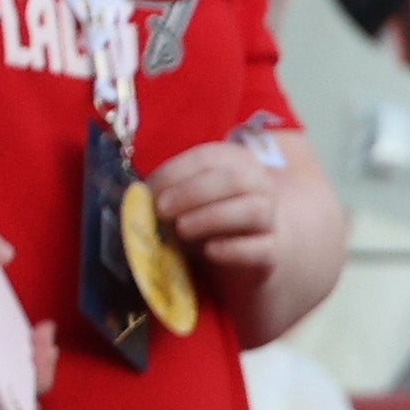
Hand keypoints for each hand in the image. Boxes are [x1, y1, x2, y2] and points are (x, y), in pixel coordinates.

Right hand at [0, 215, 51, 401]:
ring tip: (45, 332)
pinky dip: (30, 356)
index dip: (12, 379)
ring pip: (10, 385)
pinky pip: (9, 366)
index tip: (28, 348)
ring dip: (38, 368)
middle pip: (6, 397)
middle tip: (45, 337)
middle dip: (38, 375)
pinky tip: (41, 330)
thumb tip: (5, 254)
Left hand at [147, 142, 287, 294]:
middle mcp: (259, 184)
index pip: (208, 157)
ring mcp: (270, 218)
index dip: (176, 172)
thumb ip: (168, 192)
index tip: (149, 191)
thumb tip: (138, 200)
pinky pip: (260, 248)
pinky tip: (209, 251)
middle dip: (192, 193)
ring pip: (252, 211)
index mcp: (235, 161)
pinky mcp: (271, 252)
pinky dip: (232, 249)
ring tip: (182, 230)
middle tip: (162, 210)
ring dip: (211, 218)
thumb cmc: (208, 215)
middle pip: (234, 180)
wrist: (248, 247)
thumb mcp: (187, 197)